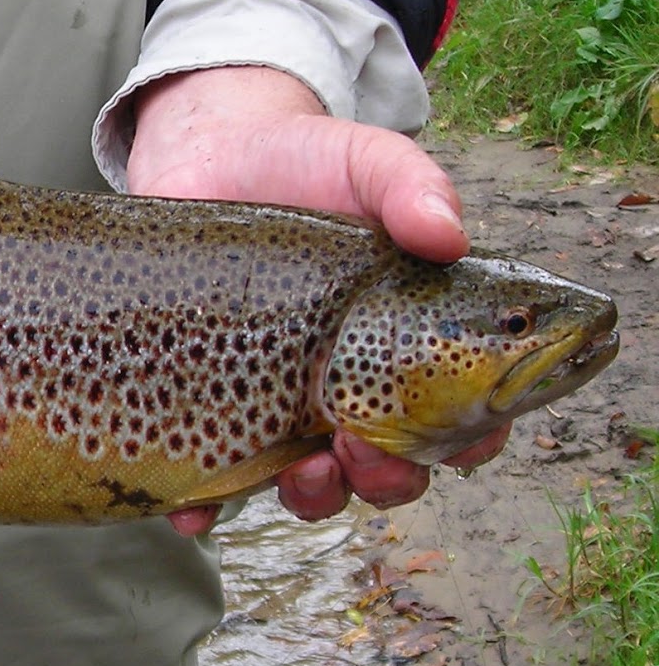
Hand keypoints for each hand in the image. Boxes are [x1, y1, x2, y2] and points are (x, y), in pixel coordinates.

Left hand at [123, 66, 510, 535]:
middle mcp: (351, 384)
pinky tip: (194, 511)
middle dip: (385, 478)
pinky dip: (205, 505)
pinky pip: (210, 472)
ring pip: (309, 481)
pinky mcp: (207, 397)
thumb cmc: (306, 162)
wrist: (208, 153)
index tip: (460, 440)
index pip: (463, 417)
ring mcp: (278, 397)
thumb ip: (410, 186)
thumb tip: (448, 233)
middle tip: (363, 450)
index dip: (471, 442)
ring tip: (300, 474)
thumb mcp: (364, 161)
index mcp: (410, 343)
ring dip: (312, 496)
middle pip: (389, 466)